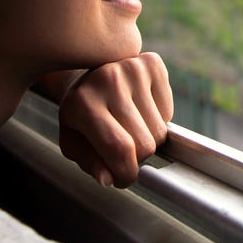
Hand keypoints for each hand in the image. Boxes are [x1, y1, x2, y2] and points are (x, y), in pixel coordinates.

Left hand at [48, 52, 173, 187]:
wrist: (86, 69)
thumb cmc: (80, 112)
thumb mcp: (73, 140)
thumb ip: (90, 162)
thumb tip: (108, 179)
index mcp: (83, 103)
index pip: (118, 147)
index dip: (126, 172)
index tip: (124, 179)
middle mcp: (109, 80)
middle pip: (144, 144)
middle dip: (136, 157)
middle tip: (122, 149)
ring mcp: (134, 68)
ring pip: (160, 132)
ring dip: (148, 138)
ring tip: (129, 126)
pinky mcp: (153, 63)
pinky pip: (168, 112)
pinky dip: (158, 119)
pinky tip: (139, 109)